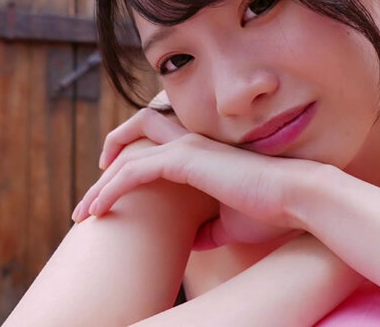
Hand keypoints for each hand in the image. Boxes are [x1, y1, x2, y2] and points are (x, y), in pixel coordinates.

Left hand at [73, 96, 303, 246]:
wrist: (295, 198)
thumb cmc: (269, 211)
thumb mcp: (230, 224)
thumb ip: (208, 227)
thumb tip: (194, 240)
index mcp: (200, 151)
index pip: (152, 145)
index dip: (127, 164)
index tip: (110, 195)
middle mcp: (189, 141)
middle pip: (131, 140)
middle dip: (105, 166)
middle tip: (88, 205)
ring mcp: (185, 146)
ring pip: (125, 156)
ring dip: (100, 183)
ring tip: (84, 212)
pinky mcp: (183, 159)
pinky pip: (132, 170)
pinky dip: (110, 189)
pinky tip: (98, 210)